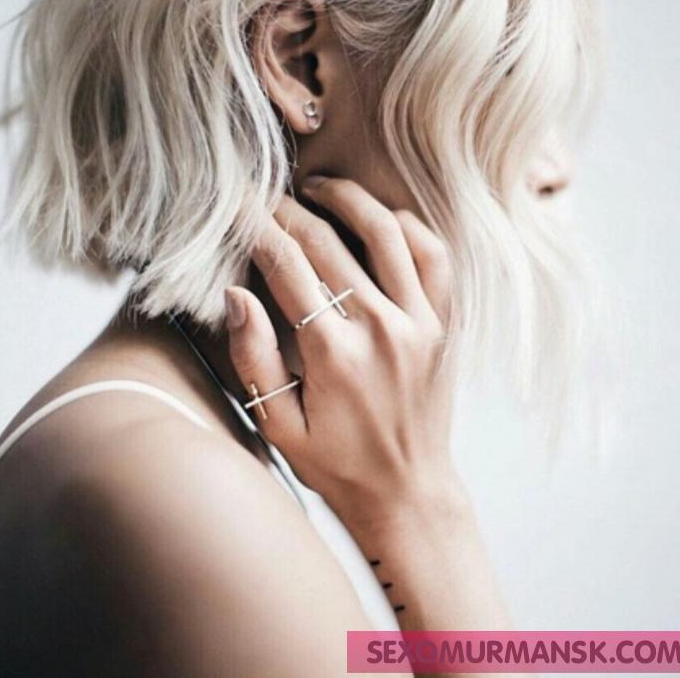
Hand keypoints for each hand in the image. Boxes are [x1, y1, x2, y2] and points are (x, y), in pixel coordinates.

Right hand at [224, 177, 466, 532]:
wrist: (408, 491)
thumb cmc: (336, 463)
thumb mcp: (277, 425)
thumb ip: (253, 358)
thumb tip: (234, 295)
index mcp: (334, 355)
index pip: (286, 266)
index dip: (256, 228)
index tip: (237, 206)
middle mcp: (382, 329)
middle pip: (328, 242)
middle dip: (290, 209)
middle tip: (269, 194)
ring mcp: (422, 322)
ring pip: (386, 232)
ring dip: (349, 199)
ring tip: (320, 187)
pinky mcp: (445, 324)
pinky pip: (434, 255)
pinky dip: (408, 226)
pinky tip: (381, 218)